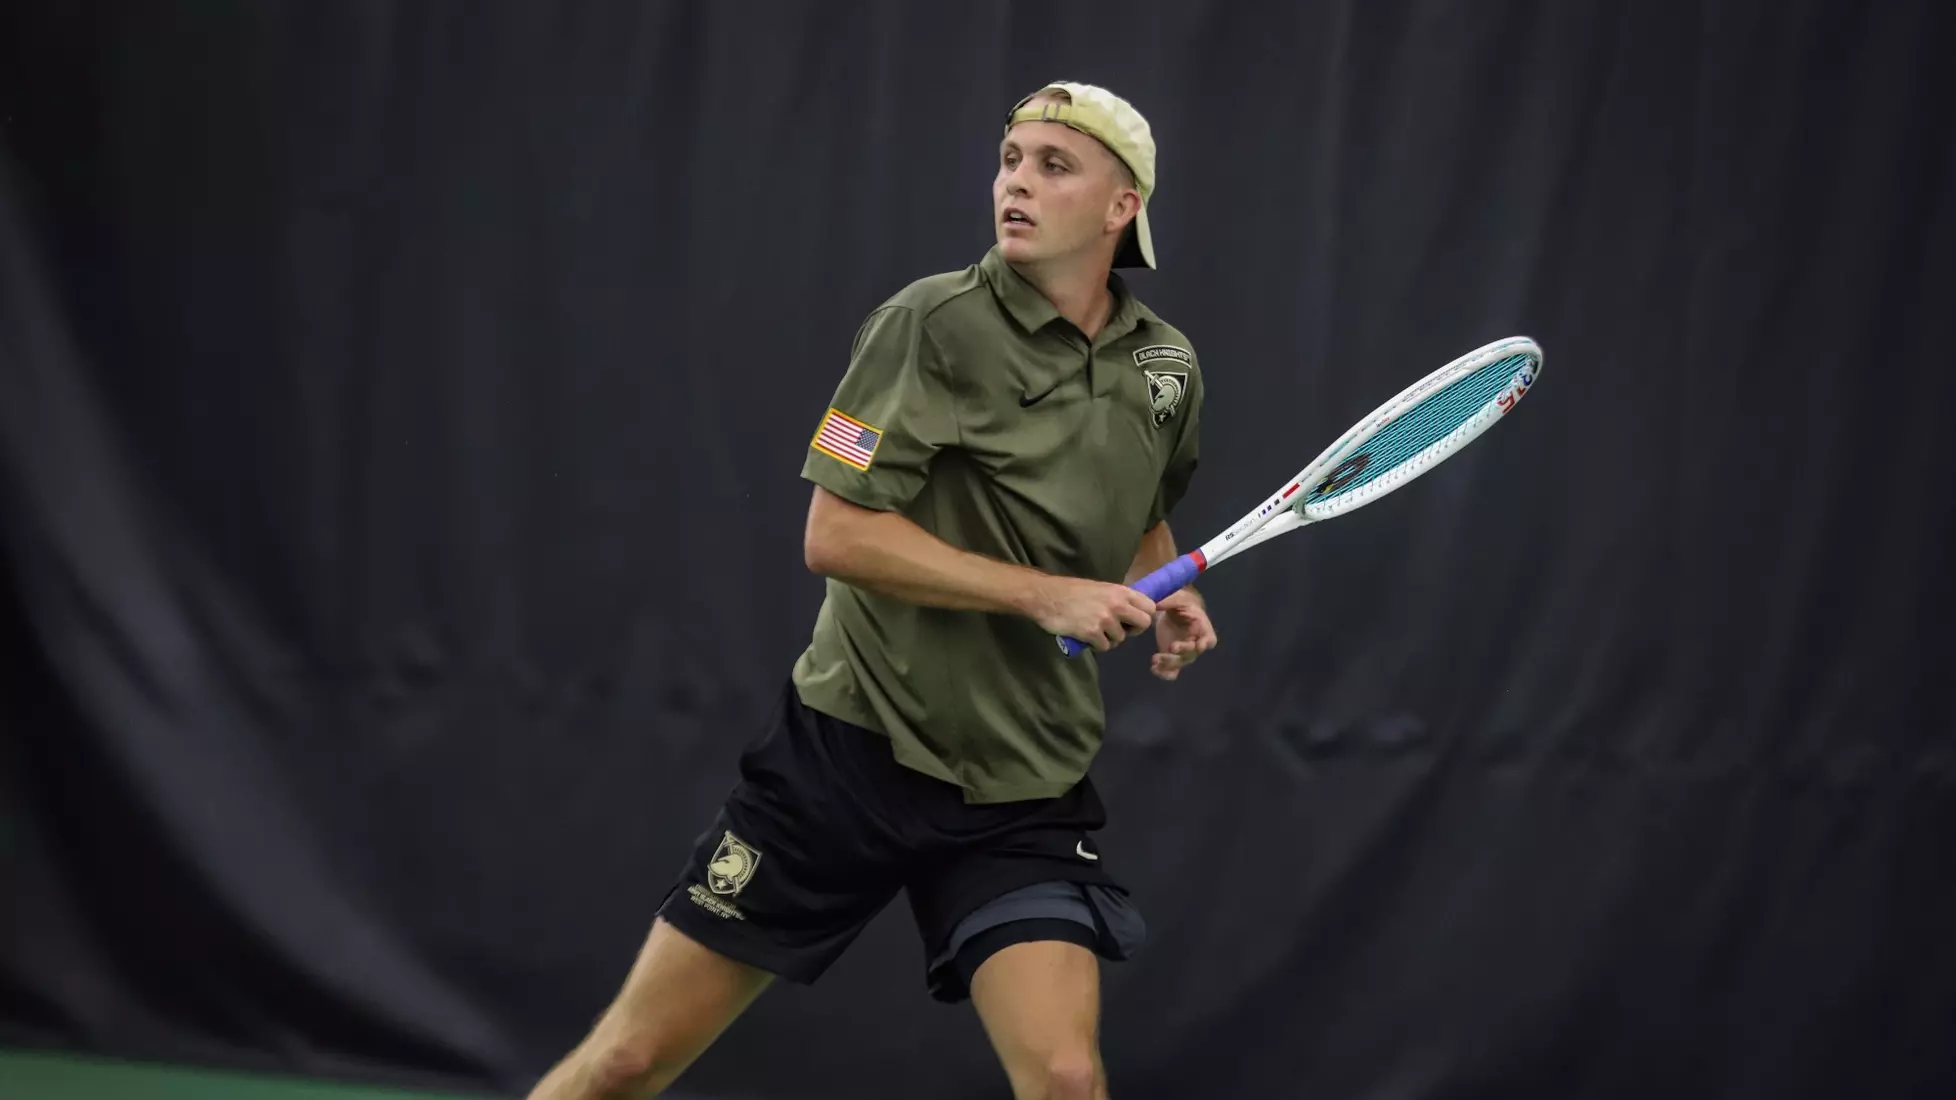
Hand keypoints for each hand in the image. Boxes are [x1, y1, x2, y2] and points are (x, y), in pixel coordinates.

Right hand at [1027, 576, 1156, 652]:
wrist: (1047, 597)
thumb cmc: (1071, 591)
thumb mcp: (1099, 588)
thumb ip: (1116, 598)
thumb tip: (1130, 610)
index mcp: (1120, 591)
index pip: (1149, 606)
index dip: (1143, 616)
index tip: (1132, 620)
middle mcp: (1117, 604)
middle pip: (1144, 624)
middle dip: (1133, 631)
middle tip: (1119, 630)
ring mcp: (1105, 619)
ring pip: (1121, 638)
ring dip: (1110, 639)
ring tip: (1096, 632)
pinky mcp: (1092, 633)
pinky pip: (1104, 646)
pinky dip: (1097, 645)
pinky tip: (1087, 637)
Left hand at [1150, 591, 1216, 679]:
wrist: (1172, 611)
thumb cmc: (1180, 603)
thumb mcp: (1177, 598)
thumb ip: (1169, 601)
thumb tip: (1156, 604)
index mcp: (1201, 627)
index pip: (1209, 639)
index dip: (1206, 643)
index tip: (1199, 645)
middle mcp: (1195, 643)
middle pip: (1192, 653)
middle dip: (1182, 652)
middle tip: (1171, 647)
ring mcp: (1183, 653)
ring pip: (1180, 663)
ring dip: (1169, 664)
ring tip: (1155, 660)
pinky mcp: (1172, 657)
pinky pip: (1171, 670)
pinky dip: (1164, 673)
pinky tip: (1154, 669)